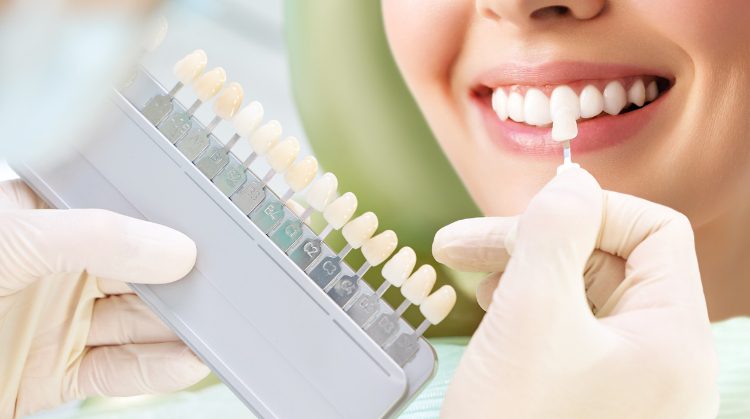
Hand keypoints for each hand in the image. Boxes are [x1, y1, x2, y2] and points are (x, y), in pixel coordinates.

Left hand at [0, 180, 208, 417]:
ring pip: (135, 322)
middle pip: (136, 270)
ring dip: (178, 326)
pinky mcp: (55, 373)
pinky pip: (117, 370)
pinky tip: (188, 361)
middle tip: (232, 281)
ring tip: (223, 324)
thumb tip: (174, 248)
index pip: (119, 212)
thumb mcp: (12, 241)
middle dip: (182, 277)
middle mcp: (55, 268)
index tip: (212, 224)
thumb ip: (94, 237)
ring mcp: (58, 321)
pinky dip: (155, 369)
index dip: (166, 218)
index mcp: (41, 220)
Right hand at [433, 168, 717, 418]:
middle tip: (463, 245)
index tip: (523, 222)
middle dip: (534, 244)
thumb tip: (572, 182)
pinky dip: (527, 310)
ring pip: (581, 295)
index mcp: (671, 338)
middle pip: (608, 261)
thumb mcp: (531, 318)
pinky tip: (491, 309)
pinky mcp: (592, 397)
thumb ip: (554, 234)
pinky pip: (568, 332)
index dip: (589, 213)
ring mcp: (627, 383)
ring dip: (524, 273)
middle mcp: (661, 360)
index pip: (654, 233)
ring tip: (472, 275)